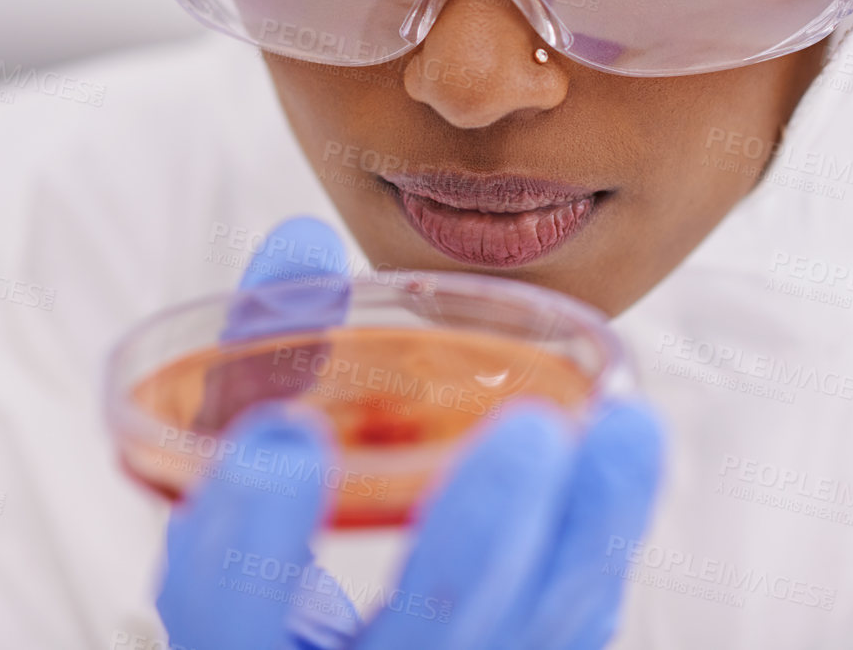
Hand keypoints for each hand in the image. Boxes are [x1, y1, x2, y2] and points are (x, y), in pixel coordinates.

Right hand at [156, 218, 666, 649]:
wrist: (311, 647)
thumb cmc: (262, 552)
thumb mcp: (230, 468)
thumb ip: (259, 357)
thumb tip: (304, 243)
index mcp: (234, 646)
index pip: (227, 615)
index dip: (248, 538)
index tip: (281, 442)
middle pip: (422, 643)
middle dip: (476, 536)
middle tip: (529, 432)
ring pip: (524, 642)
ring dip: (582, 532)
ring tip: (625, 428)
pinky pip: (567, 631)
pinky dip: (594, 545)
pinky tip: (621, 459)